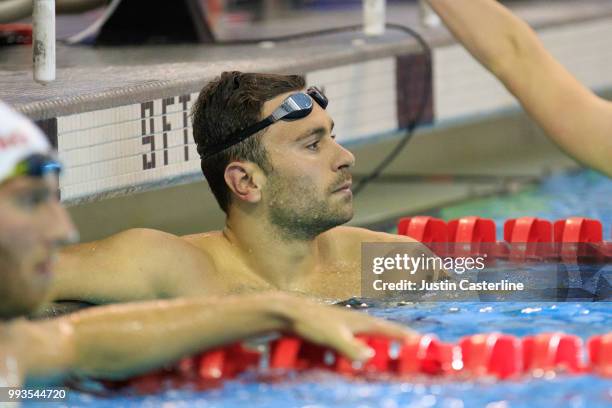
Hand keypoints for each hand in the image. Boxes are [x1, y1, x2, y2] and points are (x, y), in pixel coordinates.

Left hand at [267, 293, 415, 361]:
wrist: (288, 313)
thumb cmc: (311, 323)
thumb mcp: (332, 338)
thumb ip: (351, 348)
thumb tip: (370, 357)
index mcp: (361, 321)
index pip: (390, 329)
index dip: (406, 337)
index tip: (424, 342)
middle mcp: (357, 320)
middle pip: (384, 330)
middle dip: (400, 337)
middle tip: (415, 345)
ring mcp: (346, 324)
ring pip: (371, 334)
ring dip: (383, 341)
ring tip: (394, 348)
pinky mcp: (336, 329)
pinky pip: (357, 340)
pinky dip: (365, 346)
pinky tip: (362, 351)